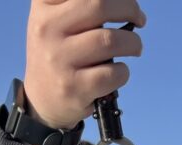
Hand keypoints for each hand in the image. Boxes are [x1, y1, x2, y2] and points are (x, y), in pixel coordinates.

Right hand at [24, 0, 146, 128]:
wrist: (42, 98)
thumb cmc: (61, 51)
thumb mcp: (57, 18)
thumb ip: (81, 4)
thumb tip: (125, 2)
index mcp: (44, 6)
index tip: (123, 1)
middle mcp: (47, 29)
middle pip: (100, 4)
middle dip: (130, 8)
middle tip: (139, 18)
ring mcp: (59, 59)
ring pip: (111, 40)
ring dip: (133, 43)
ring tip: (134, 47)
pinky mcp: (73, 88)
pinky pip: (114, 73)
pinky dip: (124, 72)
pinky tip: (119, 72)